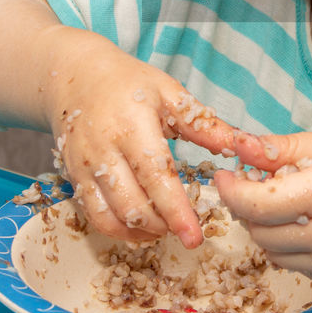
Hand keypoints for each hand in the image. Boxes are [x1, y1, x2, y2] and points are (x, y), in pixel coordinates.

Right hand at [46, 48, 245, 248]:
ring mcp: (83, 166)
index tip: (194, 236)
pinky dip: (117, 229)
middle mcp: (103, 149)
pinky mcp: (72, 177)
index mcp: (131, 125)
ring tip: (164, 229)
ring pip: (109, 217)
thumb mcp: (169, 92)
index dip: (176, 212)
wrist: (77, 76)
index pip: (156, 177)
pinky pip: (93, 215)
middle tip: (185, 230)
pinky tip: (139, 225)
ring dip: (139, 233)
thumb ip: (202, 123)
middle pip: (131, 205)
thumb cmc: (130, 83)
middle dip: (161, 226)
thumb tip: (239, 145)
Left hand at [213, 131, 311, 282]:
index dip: (232, 190)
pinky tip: (305, 222)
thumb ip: (285, 147)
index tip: (224, 175)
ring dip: (264, 226)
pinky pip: (290, 262)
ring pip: (270, 249)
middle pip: (258, 228)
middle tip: (257, 183)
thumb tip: (239, 146)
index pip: (259, 202)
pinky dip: (285, 242)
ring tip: (284, 202)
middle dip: (246, 205)